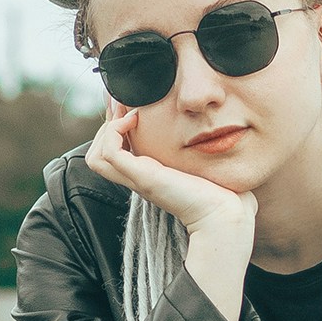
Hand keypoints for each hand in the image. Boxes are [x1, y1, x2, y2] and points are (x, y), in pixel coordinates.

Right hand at [85, 101, 254, 317]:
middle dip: (108, 124)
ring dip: (107, 129)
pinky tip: (135, 119)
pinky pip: (108, 153)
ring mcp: (138, 178)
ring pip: (96, 155)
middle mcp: (139, 177)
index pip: (115, 152)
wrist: (226, 213)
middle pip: (98, 154)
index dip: (118, 127)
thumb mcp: (206, 162)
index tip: (134, 107)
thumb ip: (202, 148)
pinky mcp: (143, 176)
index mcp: (150, 175)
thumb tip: (217, 128)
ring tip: (130, 115)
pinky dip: (114, 131)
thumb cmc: (224, 192)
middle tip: (128, 107)